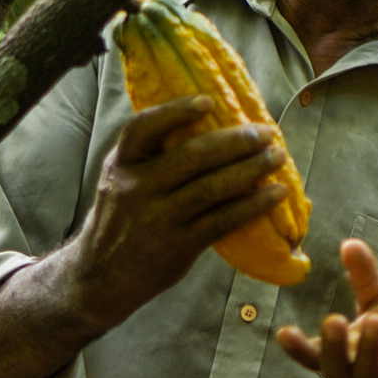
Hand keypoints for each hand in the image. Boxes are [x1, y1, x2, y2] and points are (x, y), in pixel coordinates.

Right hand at [64, 96, 286, 329]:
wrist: (101, 276)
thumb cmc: (122, 219)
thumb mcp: (121, 180)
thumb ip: (151, 157)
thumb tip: (211, 127)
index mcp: (121, 163)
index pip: (143, 128)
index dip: (176, 111)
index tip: (210, 101)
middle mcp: (136, 188)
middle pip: (193, 156)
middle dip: (236, 141)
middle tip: (266, 133)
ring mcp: (157, 218)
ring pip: (213, 188)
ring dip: (252, 170)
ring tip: (277, 158)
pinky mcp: (178, 245)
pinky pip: (222, 220)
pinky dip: (252, 205)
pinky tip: (274, 195)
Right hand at [276, 239, 377, 377]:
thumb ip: (363, 278)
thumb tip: (348, 242)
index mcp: (351, 354)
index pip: (318, 357)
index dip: (300, 349)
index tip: (284, 332)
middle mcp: (367, 372)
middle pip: (340, 370)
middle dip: (333, 348)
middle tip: (332, 320)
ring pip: (374, 375)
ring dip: (371, 348)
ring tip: (374, 318)